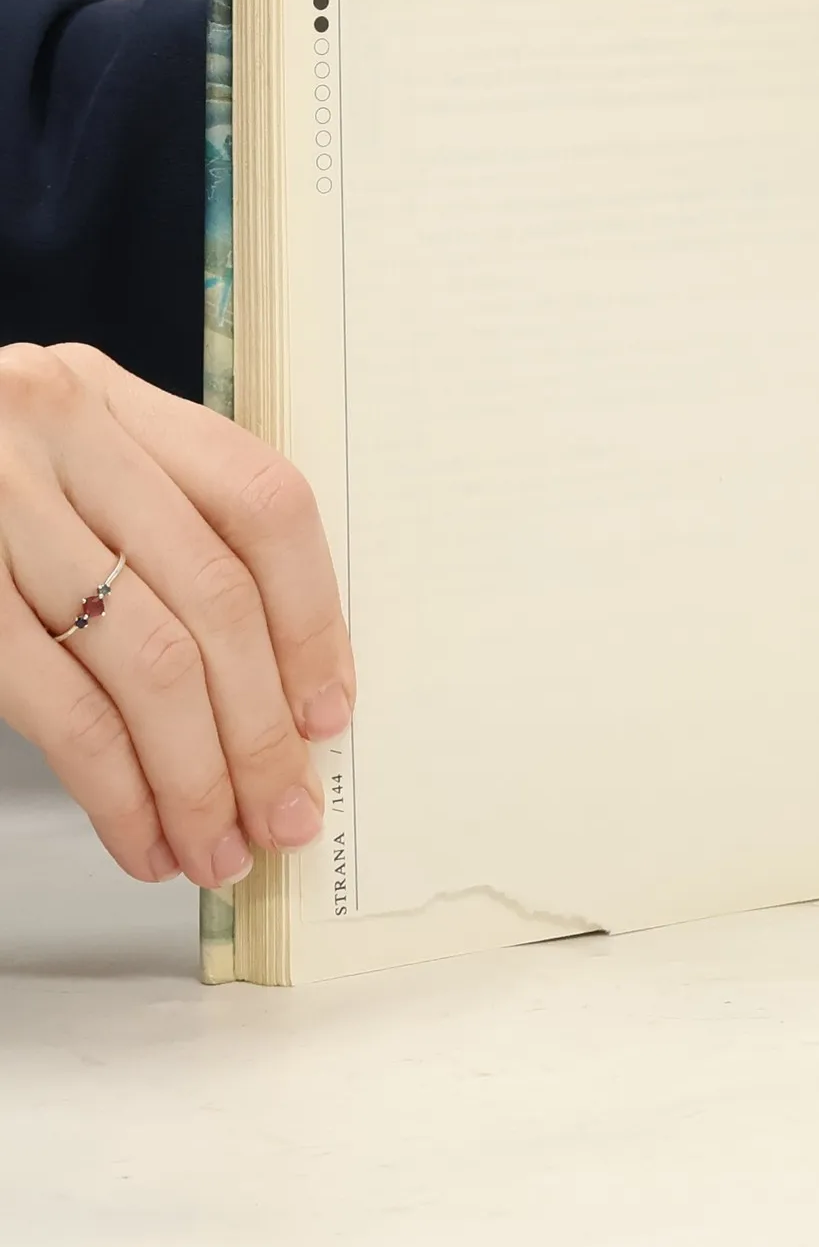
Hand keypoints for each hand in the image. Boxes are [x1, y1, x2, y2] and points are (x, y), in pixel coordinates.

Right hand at [0, 344, 351, 886]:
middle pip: (214, 599)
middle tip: (285, 816)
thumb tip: (288, 691)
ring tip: (219, 848)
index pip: (265, 506)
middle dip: (262, 730)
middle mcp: (59, 432)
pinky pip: (58, 707)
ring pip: (147, 663)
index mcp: (117, 398)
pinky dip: (115, 789)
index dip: (314, 621)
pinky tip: (143, 838)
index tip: (330, 716)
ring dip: (195, 778)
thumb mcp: (76, 470)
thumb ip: (169, 534)